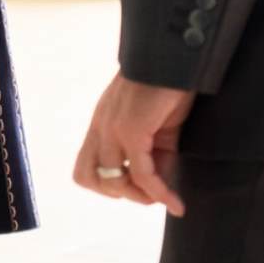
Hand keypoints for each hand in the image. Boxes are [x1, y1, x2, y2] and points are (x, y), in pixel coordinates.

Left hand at [73, 69, 195, 215]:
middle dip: (118, 193)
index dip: (110, 184)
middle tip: (147, 193)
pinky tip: (177, 203)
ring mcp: (112, 128)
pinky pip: (141, 173)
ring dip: (140, 196)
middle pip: (87, 177)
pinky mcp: (131, 129)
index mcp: (102, 124)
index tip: (139, 187)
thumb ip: (154, 157)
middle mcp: (101, 127)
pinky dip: (160, 194)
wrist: (174, 60)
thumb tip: (160, 191)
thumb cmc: (167, 90)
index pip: (86, 167)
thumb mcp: (157, 130)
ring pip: (112, 180)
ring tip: (165, 196)